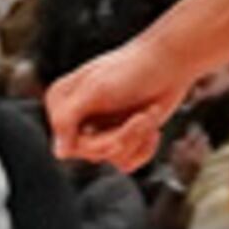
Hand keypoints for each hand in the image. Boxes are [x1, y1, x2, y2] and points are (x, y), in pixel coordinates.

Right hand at [49, 36, 184, 171]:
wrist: (168, 65)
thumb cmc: (131, 70)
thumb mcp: (96, 90)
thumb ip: (68, 118)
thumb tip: (59, 153)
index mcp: (61, 101)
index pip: (68, 145)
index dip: (97, 142)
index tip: (119, 128)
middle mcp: (76, 118)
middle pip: (93, 154)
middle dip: (124, 137)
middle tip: (142, 117)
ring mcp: (98, 129)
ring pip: (112, 157)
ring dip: (138, 138)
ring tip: (148, 114)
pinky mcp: (119, 139)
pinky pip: (126, 163)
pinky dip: (145, 148)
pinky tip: (153, 128)